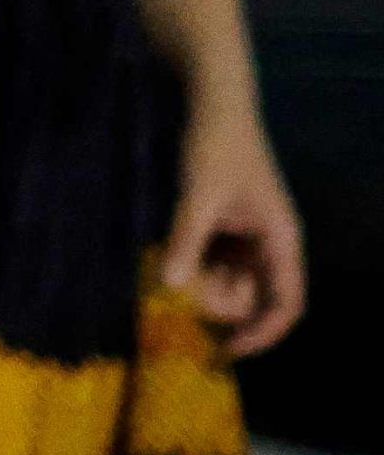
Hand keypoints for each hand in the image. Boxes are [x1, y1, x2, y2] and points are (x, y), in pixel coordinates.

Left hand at [166, 96, 304, 357]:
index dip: (263, 333)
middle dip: (223, 308)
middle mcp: (271, 242)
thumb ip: (186, 239)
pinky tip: (168, 266)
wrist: (213, 104)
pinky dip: (195, 267)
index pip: (286, 303)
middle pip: (255, 296)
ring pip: (232, 280)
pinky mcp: (226, 223)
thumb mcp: (199, 195)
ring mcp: (248, 233)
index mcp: (281, 240)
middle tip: (181, 310)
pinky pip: (215, 259)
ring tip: (169, 291)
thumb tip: (169, 285)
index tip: (228, 350)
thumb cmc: (215, 146)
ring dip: (206, 290)